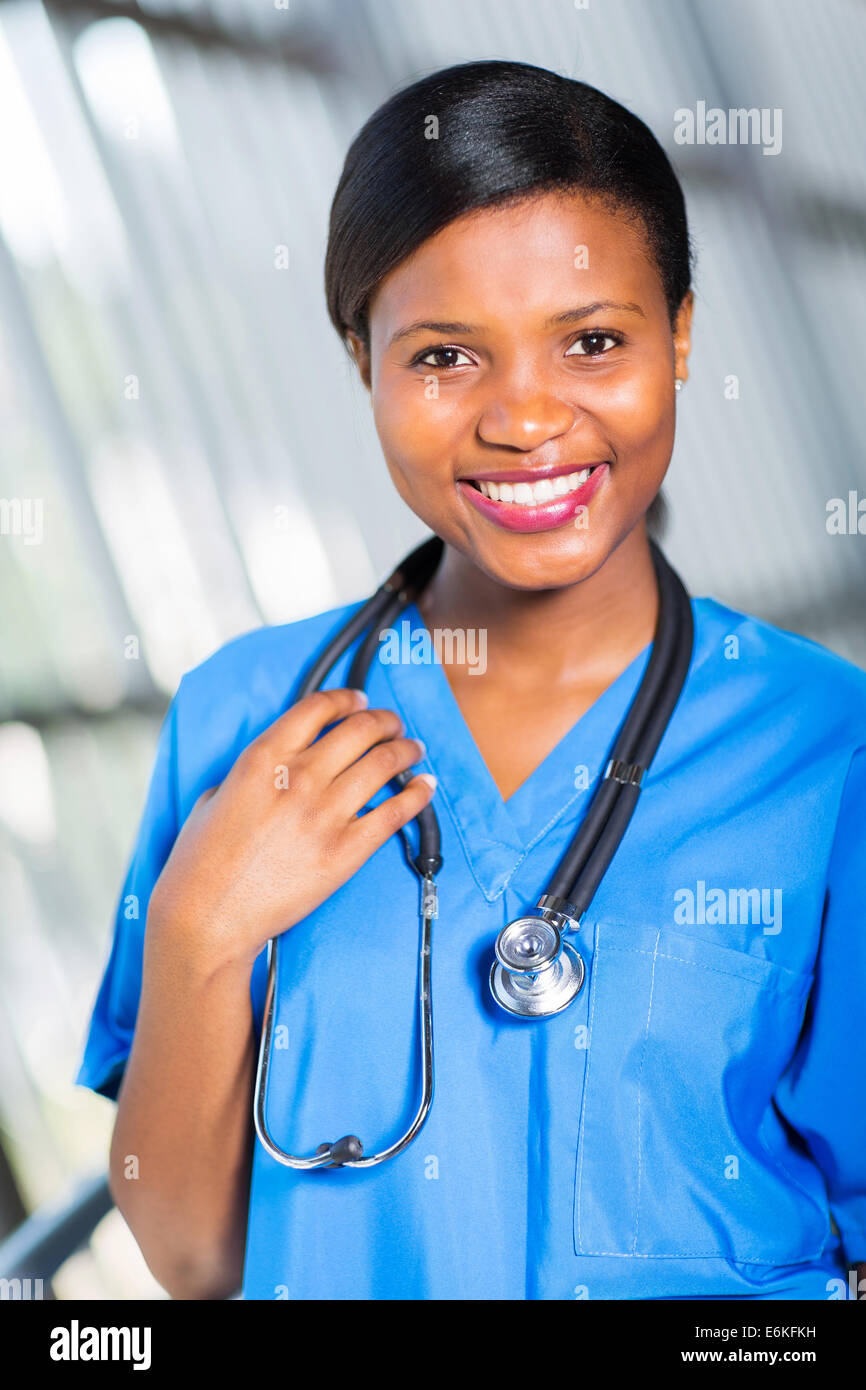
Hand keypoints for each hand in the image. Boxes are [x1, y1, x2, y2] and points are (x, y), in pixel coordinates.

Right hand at [146, 687, 434, 967]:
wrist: (207, 917)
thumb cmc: (201, 863)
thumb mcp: (213, 798)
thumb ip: (249, 775)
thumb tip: (273, 769)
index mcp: (263, 758)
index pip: (318, 707)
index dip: (347, 699)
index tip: (361, 701)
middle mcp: (299, 778)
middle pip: (359, 729)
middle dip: (384, 721)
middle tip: (394, 725)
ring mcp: (325, 814)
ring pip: (383, 763)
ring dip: (406, 750)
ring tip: (414, 749)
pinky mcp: (345, 851)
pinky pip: (394, 812)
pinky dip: (416, 794)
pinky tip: (426, 786)